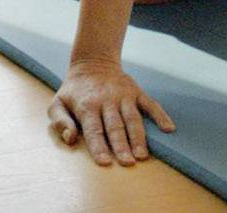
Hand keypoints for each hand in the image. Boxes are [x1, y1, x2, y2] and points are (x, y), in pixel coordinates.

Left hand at [47, 57, 174, 166]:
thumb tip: (70, 137)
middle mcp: (107, 100)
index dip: (99, 146)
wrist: (92, 63)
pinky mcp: (136, 91)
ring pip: (133, 118)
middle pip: (115, 126)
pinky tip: (169, 128)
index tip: (105, 162)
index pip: (93, 129)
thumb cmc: (74, 91)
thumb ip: (60, 121)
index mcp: (87, 106)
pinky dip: (160, 115)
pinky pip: (150, 104)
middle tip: (127, 162)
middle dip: (121, 145)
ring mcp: (124, 95)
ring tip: (143, 155)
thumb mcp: (57, 102)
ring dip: (138, 137)